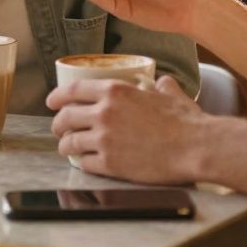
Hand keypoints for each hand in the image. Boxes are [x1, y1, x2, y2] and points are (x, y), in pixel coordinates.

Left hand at [48, 76, 208, 183]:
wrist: (195, 147)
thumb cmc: (186, 121)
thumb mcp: (171, 94)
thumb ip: (161, 86)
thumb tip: (163, 83)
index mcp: (115, 91)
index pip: (73, 90)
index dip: (57, 96)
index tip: (52, 102)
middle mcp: (104, 113)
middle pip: (65, 117)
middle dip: (58, 124)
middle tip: (59, 128)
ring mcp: (104, 139)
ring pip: (70, 142)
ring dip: (65, 145)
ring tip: (68, 148)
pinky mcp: (109, 163)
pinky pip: (83, 163)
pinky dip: (82, 162)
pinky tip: (86, 162)